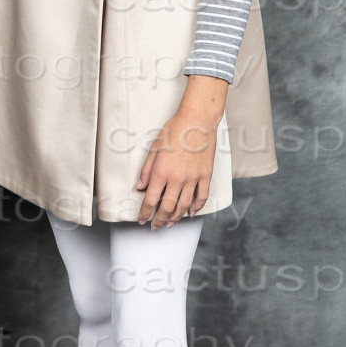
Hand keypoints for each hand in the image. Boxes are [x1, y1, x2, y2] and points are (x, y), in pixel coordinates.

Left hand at [135, 76, 226, 228]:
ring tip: (170, 223)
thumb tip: (140, 186)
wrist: (197, 120)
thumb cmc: (174, 130)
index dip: (144, 213)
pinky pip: (202, 197)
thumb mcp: (154, 147)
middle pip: (167, 208)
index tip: (141, 220)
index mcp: (161, 172)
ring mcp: (193, 178)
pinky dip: (196, 207)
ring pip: (183, 205)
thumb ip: (146, 170)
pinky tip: (190, 212)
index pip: (150, 200)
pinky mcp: (205, 175)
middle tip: (155, 226)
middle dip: (159, 220)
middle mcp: (177, 178)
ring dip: (175, 217)